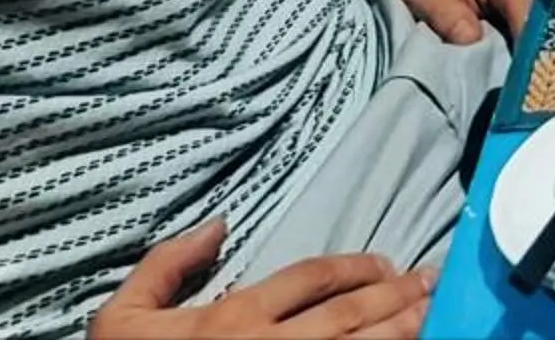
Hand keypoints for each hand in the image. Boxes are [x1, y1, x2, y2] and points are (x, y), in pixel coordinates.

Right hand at [89, 223, 431, 338]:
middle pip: (351, 313)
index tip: (386, 263)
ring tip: (433, 312)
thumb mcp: (121, 318)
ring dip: (403, 329)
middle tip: (432, 281)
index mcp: (233, 316)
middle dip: (398, 294)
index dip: (357, 267)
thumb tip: (217, 224)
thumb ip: (166, 264)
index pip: (313, 277)